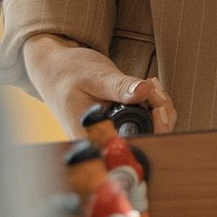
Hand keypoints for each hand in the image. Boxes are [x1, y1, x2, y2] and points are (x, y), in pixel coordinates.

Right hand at [24, 33, 176, 135]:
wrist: (55, 69)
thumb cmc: (68, 72)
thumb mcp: (95, 75)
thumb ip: (119, 86)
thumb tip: (143, 92)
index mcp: (90, 137)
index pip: (130, 148)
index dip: (153, 132)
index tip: (158, 107)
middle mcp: (101, 142)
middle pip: (146, 140)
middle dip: (161, 113)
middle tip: (152, 86)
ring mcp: (111, 136)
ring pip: (150, 131)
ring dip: (159, 107)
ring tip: (148, 84)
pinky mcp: (118, 127)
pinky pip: (145, 123)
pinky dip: (153, 106)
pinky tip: (147, 89)